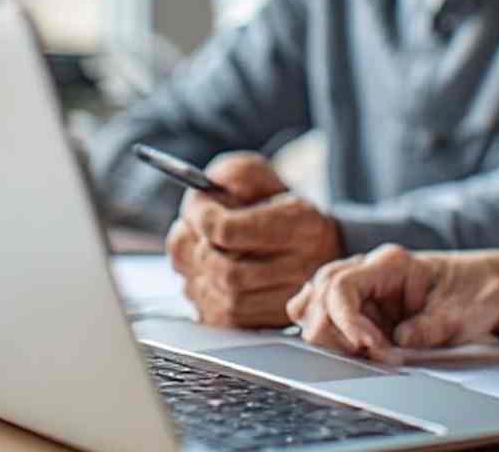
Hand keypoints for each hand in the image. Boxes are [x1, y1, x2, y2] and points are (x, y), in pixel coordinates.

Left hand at [166, 152, 341, 326]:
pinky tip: (209, 275)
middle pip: (224, 269)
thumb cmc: (272, 206)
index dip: (201, 218)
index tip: (196, 209)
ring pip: (220, 297)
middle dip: (198, 248)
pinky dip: (203, 294)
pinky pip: (219, 318)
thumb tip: (207, 195)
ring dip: (197, 273)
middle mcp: (301, 267)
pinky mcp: (266, 325)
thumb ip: (236, 174)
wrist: (301, 244)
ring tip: (202, 250)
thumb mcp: (258, 175)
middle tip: (196, 231)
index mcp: (302, 225)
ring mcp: (286, 301)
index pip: (228, 230)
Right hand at [286, 244, 498, 361]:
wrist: (480, 289)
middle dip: (333, 330)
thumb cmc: (472, 294)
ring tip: (360, 354)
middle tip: (366, 355)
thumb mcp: (464, 313)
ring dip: (328, 334)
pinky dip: (325, 330)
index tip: (365, 346)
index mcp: (391, 263)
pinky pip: (324, 312)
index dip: (344, 319)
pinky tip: (340, 344)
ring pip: (315, 302)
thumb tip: (399, 341)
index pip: (343, 284)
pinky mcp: (359, 306)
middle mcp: (368, 269)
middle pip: (321, 292)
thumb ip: (432, 325)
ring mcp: (361, 287)